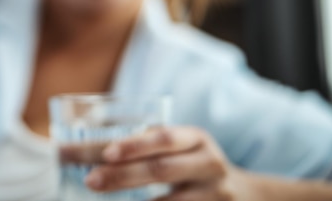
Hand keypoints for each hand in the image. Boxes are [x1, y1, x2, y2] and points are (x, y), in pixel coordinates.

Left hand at [82, 126, 247, 199]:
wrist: (245, 194)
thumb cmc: (192, 164)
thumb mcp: (180, 147)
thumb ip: (146, 145)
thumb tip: (86, 151)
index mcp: (195, 137)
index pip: (162, 138)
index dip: (133, 145)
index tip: (104, 153)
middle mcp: (208, 163)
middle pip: (161, 170)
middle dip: (121, 175)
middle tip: (89, 180)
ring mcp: (215, 194)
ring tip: (101, 196)